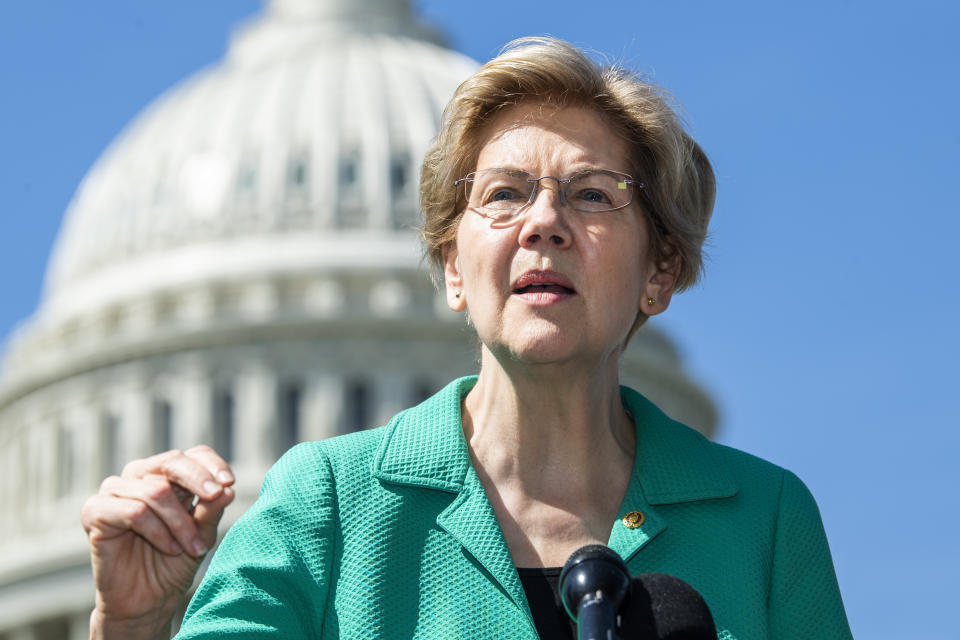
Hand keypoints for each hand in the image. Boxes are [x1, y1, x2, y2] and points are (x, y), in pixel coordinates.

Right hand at [81, 445, 234, 638]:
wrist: (147, 602)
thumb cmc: (175, 564)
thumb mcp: (202, 535)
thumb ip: (211, 511)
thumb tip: (228, 488)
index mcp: (168, 476)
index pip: (192, 454)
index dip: (212, 464)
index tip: (229, 483)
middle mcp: (140, 476)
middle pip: (172, 461)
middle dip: (198, 479)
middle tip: (216, 495)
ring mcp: (115, 491)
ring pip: (156, 490)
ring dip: (180, 522)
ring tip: (192, 547)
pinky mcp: (95, 511)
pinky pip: (134, 510)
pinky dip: (158, 531)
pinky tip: (169, 548)